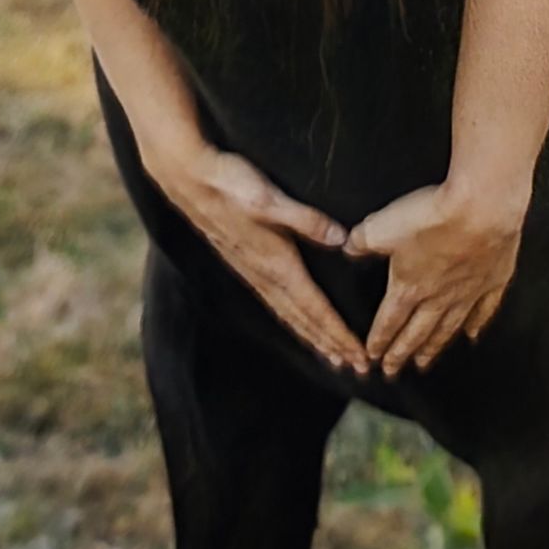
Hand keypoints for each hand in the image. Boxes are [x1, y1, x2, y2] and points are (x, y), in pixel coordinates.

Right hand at [147, 139, 369, 377]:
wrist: (189, 179)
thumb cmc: (231, 186)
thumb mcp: (270, 199)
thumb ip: (307, 220)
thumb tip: (342, 239)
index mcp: (277, 264)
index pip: (315, 309)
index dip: (339, 334)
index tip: (359, 357)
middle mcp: (266, 276)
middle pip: (305, 321)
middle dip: (332, 345)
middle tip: (357, 369)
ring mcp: (253, 273)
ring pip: (290, 315)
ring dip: (313, 337)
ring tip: (334, 356)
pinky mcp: (245, 264)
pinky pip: (276, 303)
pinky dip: (294, 320)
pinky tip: (297, 322)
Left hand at [345, 179, 523, 373]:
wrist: (482, 208)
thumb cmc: (432, 217)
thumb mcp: (382, 226)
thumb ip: (362, 241)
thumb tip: (348, 248)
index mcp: (409, 286)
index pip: (389, 321)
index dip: (379, 340)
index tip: (372, 357)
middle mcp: (438, 297)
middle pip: (416, 333)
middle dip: (401, 354)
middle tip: (392, 372)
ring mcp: (468, 292)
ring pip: (447, 328)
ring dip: (433, 347)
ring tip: (424, 363)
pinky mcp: (493, 280)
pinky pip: (484, 311)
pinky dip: (476, 325)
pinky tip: (472, 336)